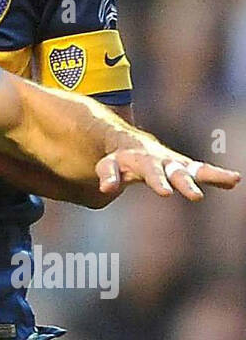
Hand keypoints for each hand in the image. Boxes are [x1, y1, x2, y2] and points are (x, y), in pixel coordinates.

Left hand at [96, 140, 239, 200]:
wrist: (131, 142)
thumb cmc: (118, 157)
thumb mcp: (108, 164)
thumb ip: (108, 175)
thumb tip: (106, 189)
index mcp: (141, 159)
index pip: (149, 171)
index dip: (155, 181)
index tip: (163, 192)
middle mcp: (161, 160)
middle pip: (175, 172)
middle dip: (185, 183)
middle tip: (196, 197)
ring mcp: (175, 163)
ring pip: (195, 169)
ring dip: (212, 175)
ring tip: (233, 179)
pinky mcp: (186, 167)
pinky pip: (203, 171)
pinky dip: (218, 176)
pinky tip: (234, 180)